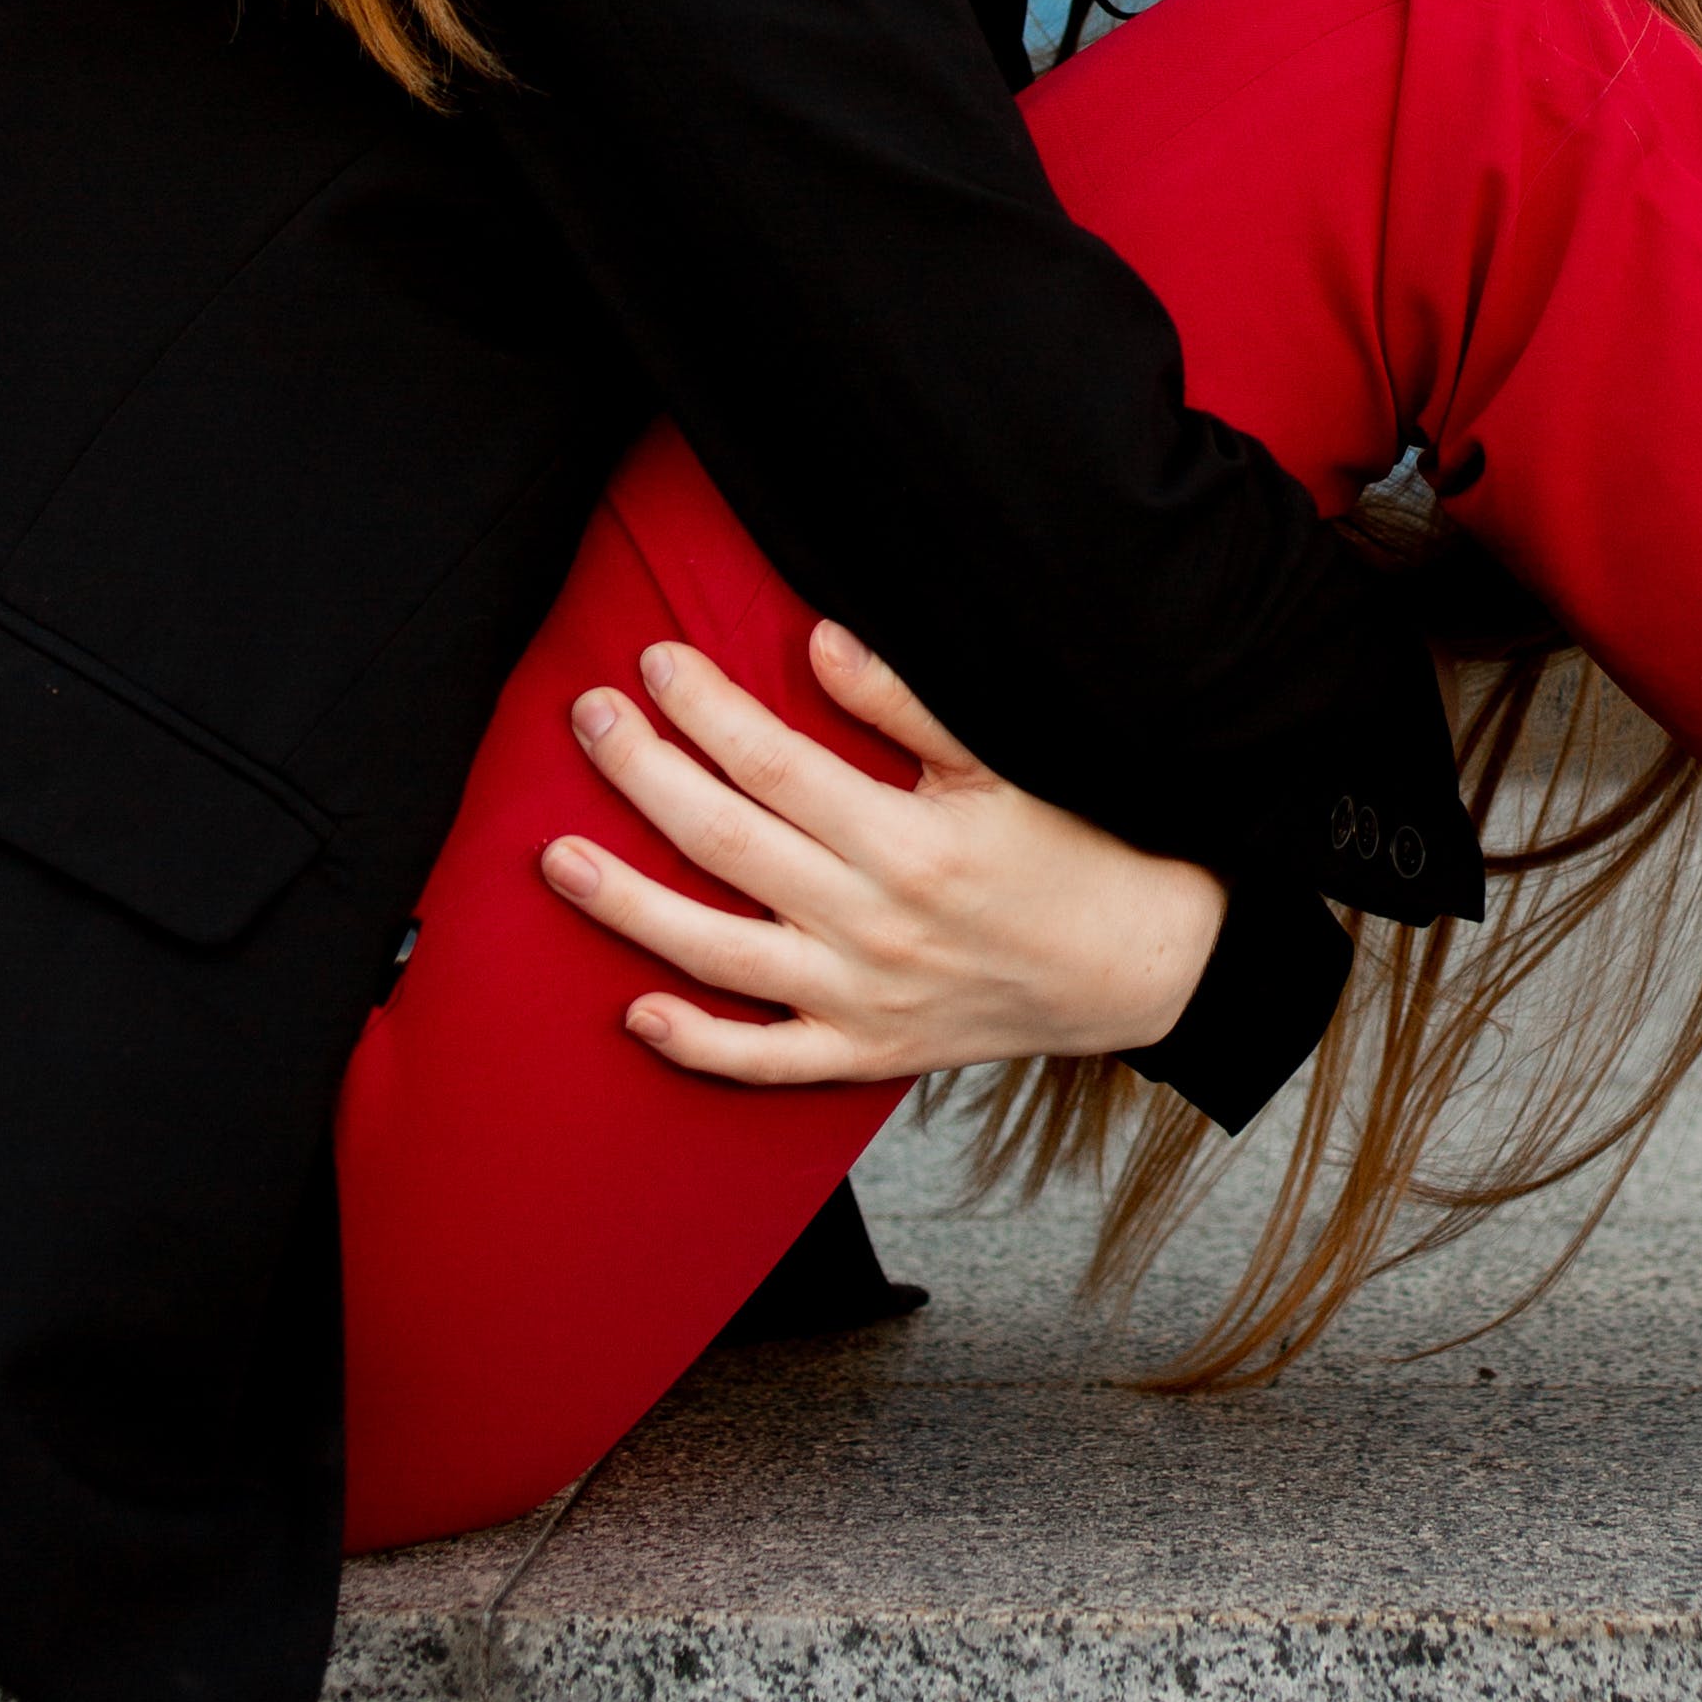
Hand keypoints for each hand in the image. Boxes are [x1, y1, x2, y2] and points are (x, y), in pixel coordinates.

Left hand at [543, 623, 1226, 1085]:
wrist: (1145, 967)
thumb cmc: (1077, 850)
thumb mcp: (1004, 763)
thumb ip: (906, 704)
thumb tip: (818, 640)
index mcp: (905, 841)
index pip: (771, 761)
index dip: (702, 708)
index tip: (653, 663)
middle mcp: (869, 923)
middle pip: (723, 841)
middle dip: (641, 773)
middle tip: (587, 720)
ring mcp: (860, 999)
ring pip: (714, 953)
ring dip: (626, 905)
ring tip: (556, 857)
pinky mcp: (866, 1055)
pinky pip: (763, 1061)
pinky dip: (695, 1043)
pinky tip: (635, 1010)